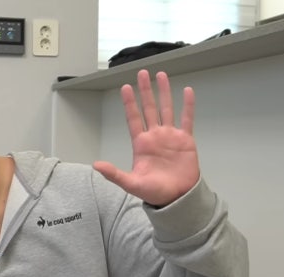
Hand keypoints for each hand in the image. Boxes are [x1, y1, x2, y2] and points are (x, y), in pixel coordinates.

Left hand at [93, 69, 199, 206]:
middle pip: (149, 108)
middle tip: (142, 73)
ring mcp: (170, 136)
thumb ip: (114, 174)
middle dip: (145, 91)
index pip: (133, 118)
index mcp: (141, 144)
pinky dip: (187, 106)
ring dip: (164, 92)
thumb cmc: (154, 192)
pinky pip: (187, 119)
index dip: (129, 103)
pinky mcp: (186, 140)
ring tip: (160, 75)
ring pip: (166, 109)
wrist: (177, 198)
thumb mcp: (131, 183)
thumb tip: (95, 165)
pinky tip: (187, 91)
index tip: (125, 87)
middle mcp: (154, 136)